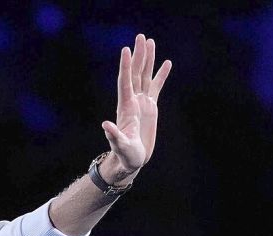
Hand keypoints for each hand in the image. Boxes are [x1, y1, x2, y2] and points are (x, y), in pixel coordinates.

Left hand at [101, 33, 172, 173]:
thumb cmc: (125, 155)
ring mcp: (141, 103)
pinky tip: (167, 63)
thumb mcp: (120, 146)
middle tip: (140, 37)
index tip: (126, 50)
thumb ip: (114, 135)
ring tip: (150, 41)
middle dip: (138, 56)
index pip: (125, 82)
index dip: (126, 66)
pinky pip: (156, 87)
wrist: (131, 161)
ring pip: (145, 76)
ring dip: (148, 60)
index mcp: (126, 108)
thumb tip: (105, 125)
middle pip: (136, 74)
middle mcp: (133, 101)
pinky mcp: (150, 108)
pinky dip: (161, 75)